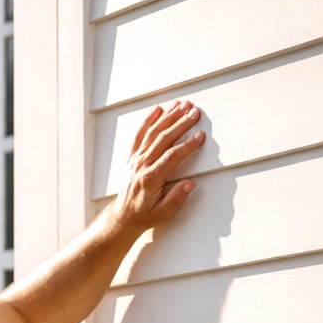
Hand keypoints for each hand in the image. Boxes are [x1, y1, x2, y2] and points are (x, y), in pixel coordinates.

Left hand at [113, 100, 205, 234]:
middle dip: (180, 124)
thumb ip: (176, 198)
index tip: (200, 135)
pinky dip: (148, 120)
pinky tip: (158, 109)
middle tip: (195, 112)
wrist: (122, 217)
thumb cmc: (144, 215)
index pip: (171, 157)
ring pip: (153, 133)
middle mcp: (141, 166)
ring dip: (168, 117)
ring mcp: (135, 160)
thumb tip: (189, 184)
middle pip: (163, 139)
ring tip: (182, 105)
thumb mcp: (162, 213)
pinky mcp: (132, 157)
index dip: (187, 145)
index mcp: (150, 179)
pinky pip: (139, 135)